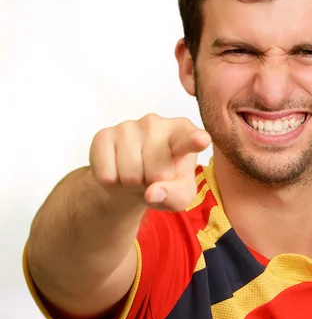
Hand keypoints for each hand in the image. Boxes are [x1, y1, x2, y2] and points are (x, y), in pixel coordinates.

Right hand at [89, 114, 210, 211]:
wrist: (130, 178)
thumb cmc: (164, 181)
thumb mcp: (180, 194)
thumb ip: (176, 195)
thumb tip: (153, 193)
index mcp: (184, 132)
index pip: (190, 138)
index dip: (195, 140)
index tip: (201, 140)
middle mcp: (157, 123)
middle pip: (157, 171)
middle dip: (153, 184)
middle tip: (151, 179)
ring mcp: (128, 126)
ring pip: (130, 174)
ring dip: (132, 184)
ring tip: (136, 174)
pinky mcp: (104, 136)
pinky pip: (107, 174)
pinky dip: (112, 182)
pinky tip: (117, 170)